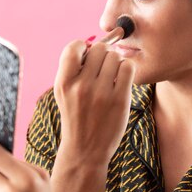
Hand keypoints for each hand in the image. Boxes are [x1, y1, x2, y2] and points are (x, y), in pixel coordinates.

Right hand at [53, 39, 135, 164]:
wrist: (85, 149)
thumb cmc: (76, 115)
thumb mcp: (64, 92)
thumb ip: (73, 68)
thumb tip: (92, 42)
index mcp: (63, 82)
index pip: (73, 47)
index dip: (83, 47)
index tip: (87, 55)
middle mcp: (80, 86)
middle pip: (99, 49)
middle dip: (103, 54)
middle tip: (103, 66)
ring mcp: (100, 93)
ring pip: (115, 56)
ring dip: (116, 62)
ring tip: (112, 76)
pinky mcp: (119, 100)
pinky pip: (128, 68)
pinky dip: (126, 70)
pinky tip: (121, 80)